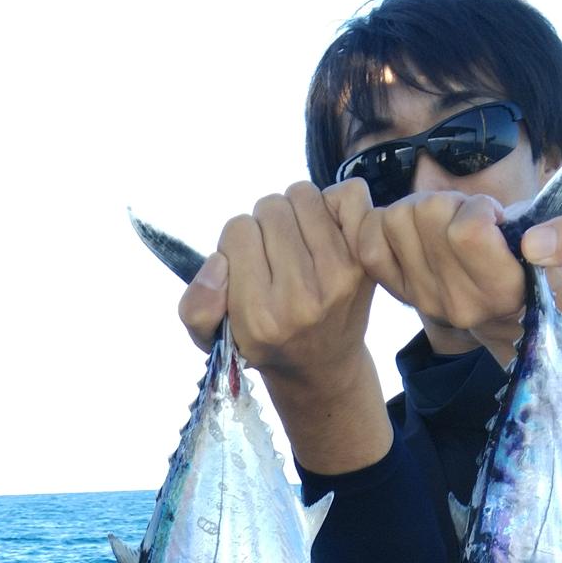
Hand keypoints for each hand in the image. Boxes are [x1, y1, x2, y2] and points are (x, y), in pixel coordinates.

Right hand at [178, 180, 391, 476]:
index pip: (237, 231)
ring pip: (303, 196)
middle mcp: (301, 299)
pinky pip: (350, 195)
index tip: (246, 265)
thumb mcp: (214, 340)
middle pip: (270, 208)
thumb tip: (218, 262)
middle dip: (265, 225)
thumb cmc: (265, 344)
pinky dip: (336, 203)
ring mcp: (339, 278)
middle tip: (272, 253)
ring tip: (296, 241)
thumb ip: (196, 306)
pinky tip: (327, 230)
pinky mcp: (365, 262)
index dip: (236, 242)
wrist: (321, 367)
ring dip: (295, 211)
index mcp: (260, 318)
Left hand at [356, 191, 561, 358]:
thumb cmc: (538, 264)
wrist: (510, 313)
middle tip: (465, 218)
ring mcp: (422, 300)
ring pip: (395, 219)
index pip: (468, 229)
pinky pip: (367, 242)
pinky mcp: (396, 293)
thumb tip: (535, 244)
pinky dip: (381, 223)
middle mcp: (456, 303)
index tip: (493, 218)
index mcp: (500, 290)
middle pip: (426, 214)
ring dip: (418, 209)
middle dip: (448, 202)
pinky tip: (409, 228)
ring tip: (444, 226)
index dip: (479, 208)